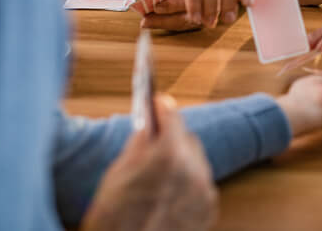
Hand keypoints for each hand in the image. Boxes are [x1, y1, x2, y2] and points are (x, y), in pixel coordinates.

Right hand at [81, 94, 217, 230]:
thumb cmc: (113, 217)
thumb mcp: (118, 172)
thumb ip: (139, 143)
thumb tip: (150, 124)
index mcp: (168, 154)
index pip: (171, 115)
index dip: (162, 108)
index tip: (157, 102)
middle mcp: (192, 170)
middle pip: (187, 138)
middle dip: (172, 136)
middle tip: (157, 135)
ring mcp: (203, 192)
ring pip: (196, 161)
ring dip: (182, 159)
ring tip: (163, 163)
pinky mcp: (208, 210)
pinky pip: (201, 183)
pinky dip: (188, 182)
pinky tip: (170, 187)